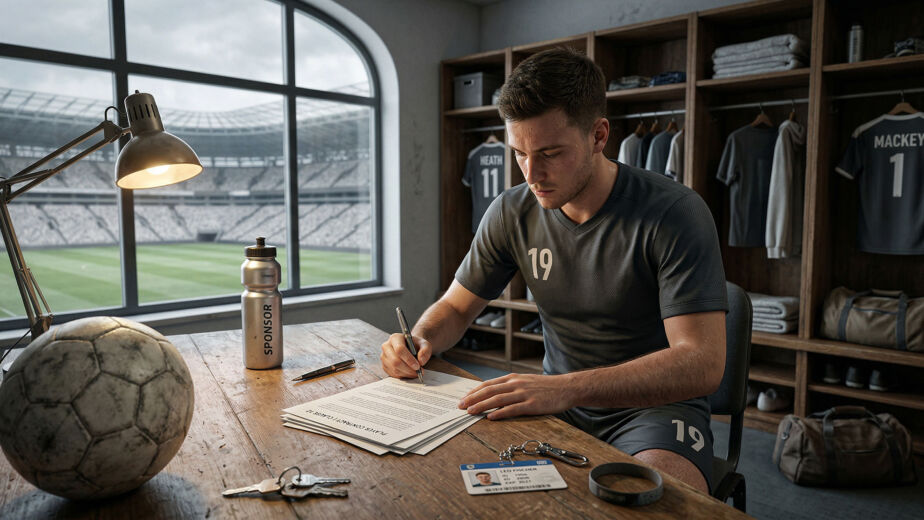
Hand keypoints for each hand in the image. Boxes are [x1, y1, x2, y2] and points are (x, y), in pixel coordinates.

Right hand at [380, 333, 431, 378]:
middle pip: (395, 361)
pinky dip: (403, 376)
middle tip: (418, 372)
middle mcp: (386, 346)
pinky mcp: (384, 366)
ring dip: (407, 373)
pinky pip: (393, 374)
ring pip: (394, 369)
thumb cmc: (416, 345)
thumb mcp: (425, 344)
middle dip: (408, 369)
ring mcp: (384, 357)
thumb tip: (421, 361)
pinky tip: (410, 373)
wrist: (411, 348)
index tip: (418, 366)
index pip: (399, 349)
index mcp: (395, 338)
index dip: (409, 359)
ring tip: (416, 372)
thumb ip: (425, 350)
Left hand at [458, 373, 574, 419]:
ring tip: (470, 412)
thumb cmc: (546, 387)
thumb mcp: (525, 382)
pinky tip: (491, 417)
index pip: (488, 384)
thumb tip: (493, 395)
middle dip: (473, 398)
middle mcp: (516, 384)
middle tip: (460, 406)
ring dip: (482, 405)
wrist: (566, 388)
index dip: (474, 392)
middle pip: (489, 391)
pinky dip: (500, 413)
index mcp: (513, 379)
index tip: (463, 398)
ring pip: (498, 399)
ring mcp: (524, 394)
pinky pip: (513, 409)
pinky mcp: (532, 405)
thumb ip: (510, 387)